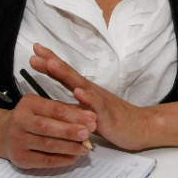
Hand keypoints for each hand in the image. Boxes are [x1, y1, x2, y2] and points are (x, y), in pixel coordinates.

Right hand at [0, 90, 95, 168]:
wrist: (3, 133)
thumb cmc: (29, 118)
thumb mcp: (44, 107)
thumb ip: (66, 110)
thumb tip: (90, 115)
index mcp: (28, 104)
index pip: (54, 109)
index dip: (74, 115)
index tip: (91, 120)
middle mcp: (20, 121)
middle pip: (47, 127)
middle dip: (70, 131)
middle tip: (88, 133)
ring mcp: (18, 140)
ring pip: (47, 145)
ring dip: (69, 147)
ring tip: (85, 147)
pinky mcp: (20, 158)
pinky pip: (44, 160)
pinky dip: (62, 159)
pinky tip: (73, 157)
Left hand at [30, 44, 151, 150]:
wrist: (141, 127)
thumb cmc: (113, 119)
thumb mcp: (87, 113)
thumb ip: (71, 108)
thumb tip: (51, 107)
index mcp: (85, 91)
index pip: (66, 73)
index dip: (51, 61)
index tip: (36, 50)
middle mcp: (91, 92)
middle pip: (70, 74)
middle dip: (52, 63)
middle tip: (36, 53)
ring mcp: (100, 101)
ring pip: (81, 85)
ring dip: (66, 74)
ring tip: (52, 65)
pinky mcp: (108, 115)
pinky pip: (97, 106)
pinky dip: (88, 99)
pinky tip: (79, 93)